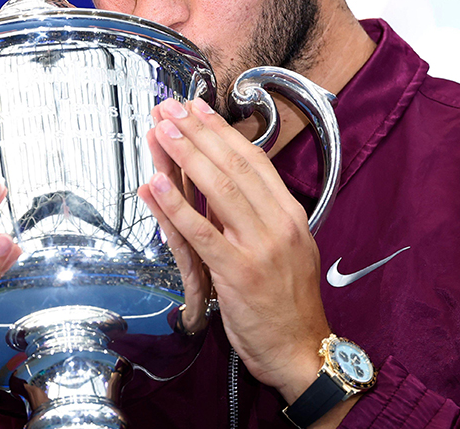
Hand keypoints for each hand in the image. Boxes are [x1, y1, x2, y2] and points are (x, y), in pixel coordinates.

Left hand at [139, 98, 329, 402]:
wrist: (303, 350)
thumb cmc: (289, 304)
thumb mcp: (284, 250)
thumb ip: (255, 218)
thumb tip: (219, 188)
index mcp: (289, 214)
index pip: (253, 160)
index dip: (222, 131)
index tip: (198, 108)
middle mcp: (278, 223)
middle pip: (233, 165)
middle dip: (198, 132)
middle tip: (170, 108)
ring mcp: (260, 246)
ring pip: (219, 189)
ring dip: (185, 155)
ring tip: (162, 130)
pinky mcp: (238, 272)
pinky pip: (201, 232)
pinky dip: (176, 205)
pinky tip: (156, 184)